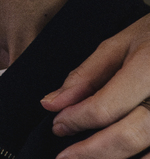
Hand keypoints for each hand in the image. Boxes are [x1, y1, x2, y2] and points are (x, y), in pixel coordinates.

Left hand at [43, 13, 149, 157]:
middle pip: (130, 135)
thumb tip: (51, 104)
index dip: (76, 119)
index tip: (58, 124)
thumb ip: (86, 75)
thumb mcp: (121, 44)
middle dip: (93, 151)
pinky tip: (122, 158)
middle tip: (65, 157)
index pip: (107, 106)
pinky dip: (141, 158)